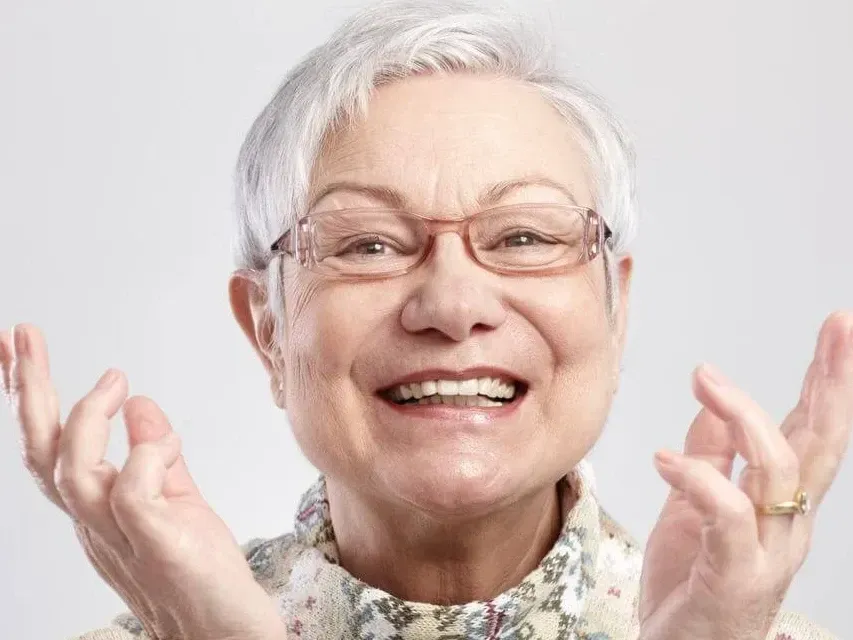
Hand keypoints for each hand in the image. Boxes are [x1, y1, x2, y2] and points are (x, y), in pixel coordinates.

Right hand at [1, 325, 287, 639]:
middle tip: (24, 335)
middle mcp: (96, 525)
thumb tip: (139, 403)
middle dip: (29, 391)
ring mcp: (122, 539)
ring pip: (73, 474)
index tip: (18, 348)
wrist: (224, 635)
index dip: (28, 399)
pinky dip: (143, 457)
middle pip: (43, 455)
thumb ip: (157, 455)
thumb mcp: (176, 498)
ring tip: (114, 379)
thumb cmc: (200, 573)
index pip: (49, 450)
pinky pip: (132, 496)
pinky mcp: (158, 547)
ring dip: (86, 418)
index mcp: (96, 511)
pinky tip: (166, 443)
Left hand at [638, 311, 852, 639]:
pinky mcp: (736, 576)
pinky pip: (727, 516)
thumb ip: (710, 459)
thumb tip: (712, 406)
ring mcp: (768, 552)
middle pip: (820, 444)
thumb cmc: (691, 584)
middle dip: (832, 383)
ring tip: (705, 379)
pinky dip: (699, 478)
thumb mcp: (694, 509)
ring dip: (746, 417)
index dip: (827, 381)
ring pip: (778, 472)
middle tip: (840, 328)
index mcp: (780, 504)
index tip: (839, 329)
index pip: (811, 432)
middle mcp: (788, 524)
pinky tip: (664, 458)